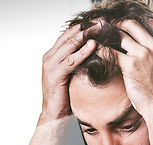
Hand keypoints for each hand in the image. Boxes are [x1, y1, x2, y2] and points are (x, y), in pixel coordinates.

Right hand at [29, 25, 96, 144]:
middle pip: (70, 36)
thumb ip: (77, 63)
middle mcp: (50, 57)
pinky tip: (94, 46)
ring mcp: (50, 65)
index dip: (84, 27)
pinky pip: (71, 60)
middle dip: (87, 27)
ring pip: (70, 45)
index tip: (100, 21)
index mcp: (53, 55)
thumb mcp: (72, 75)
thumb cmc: (65, 97)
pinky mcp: (55, 75)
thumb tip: (94, 53)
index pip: (69, 35)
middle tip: (102, 20)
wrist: (54, 115)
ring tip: (100, 28)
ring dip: (86, 35)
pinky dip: (82, 52)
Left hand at [112, 19, 152, 144]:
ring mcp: (142, 54)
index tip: (131, 27)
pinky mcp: (129, 64)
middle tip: (112, 28)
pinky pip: (111, 52)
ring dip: (110, 35)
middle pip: (133, 26)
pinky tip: (95, 47)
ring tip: (102, 37)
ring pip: (121, 36)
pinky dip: (101, 48)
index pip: (151, 26)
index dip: (140, 24)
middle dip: (121, 25)